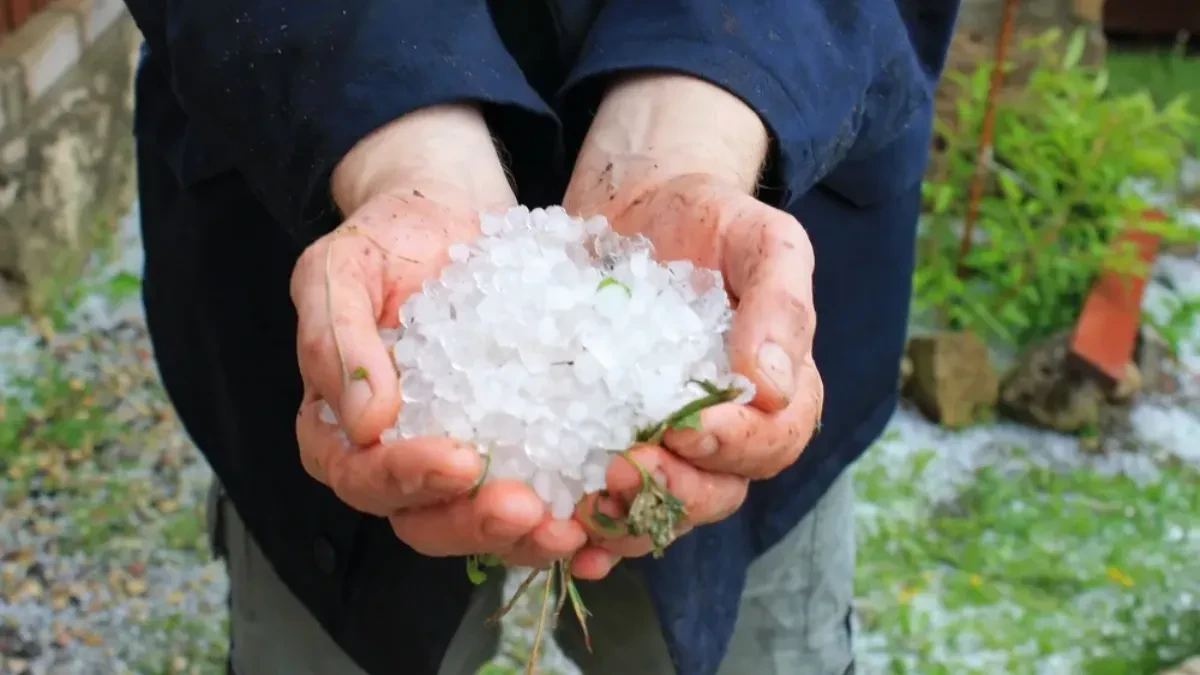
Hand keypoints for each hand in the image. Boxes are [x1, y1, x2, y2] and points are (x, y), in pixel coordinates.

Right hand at [291, 104, 586, 567]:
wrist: (450, 215)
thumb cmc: (387, 239)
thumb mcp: (340, 269)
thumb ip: (335, 340)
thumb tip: (363, 423)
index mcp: (339, 428)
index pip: (360, 475)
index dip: (407, 478)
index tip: (462, 461)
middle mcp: (396, 456)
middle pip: (423, 519)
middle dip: (476, 523)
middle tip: (529, 510)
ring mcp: (457, 457)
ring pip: (480, 522)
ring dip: (524, 536)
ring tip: (571, 528)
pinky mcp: (512, 446)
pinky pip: (532, 492)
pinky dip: (562, 510)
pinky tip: (598, 515)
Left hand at [562, 76, 823, 577]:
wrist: (639, 206)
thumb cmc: (710, 219)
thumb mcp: (762, 240)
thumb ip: (780, 304)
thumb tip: (772, 387)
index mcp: (777, 391)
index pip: (774, 440)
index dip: (736, 444)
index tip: (688, 426)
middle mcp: (727, 430)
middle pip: (718, 491)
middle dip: (674, 489)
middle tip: (624, 465)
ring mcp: (668, 444)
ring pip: (662, 510)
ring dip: (627, 517)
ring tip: (586, 499)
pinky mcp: (610, 440)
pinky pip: (607, 498)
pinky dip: (588, 522)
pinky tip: (560, 523)